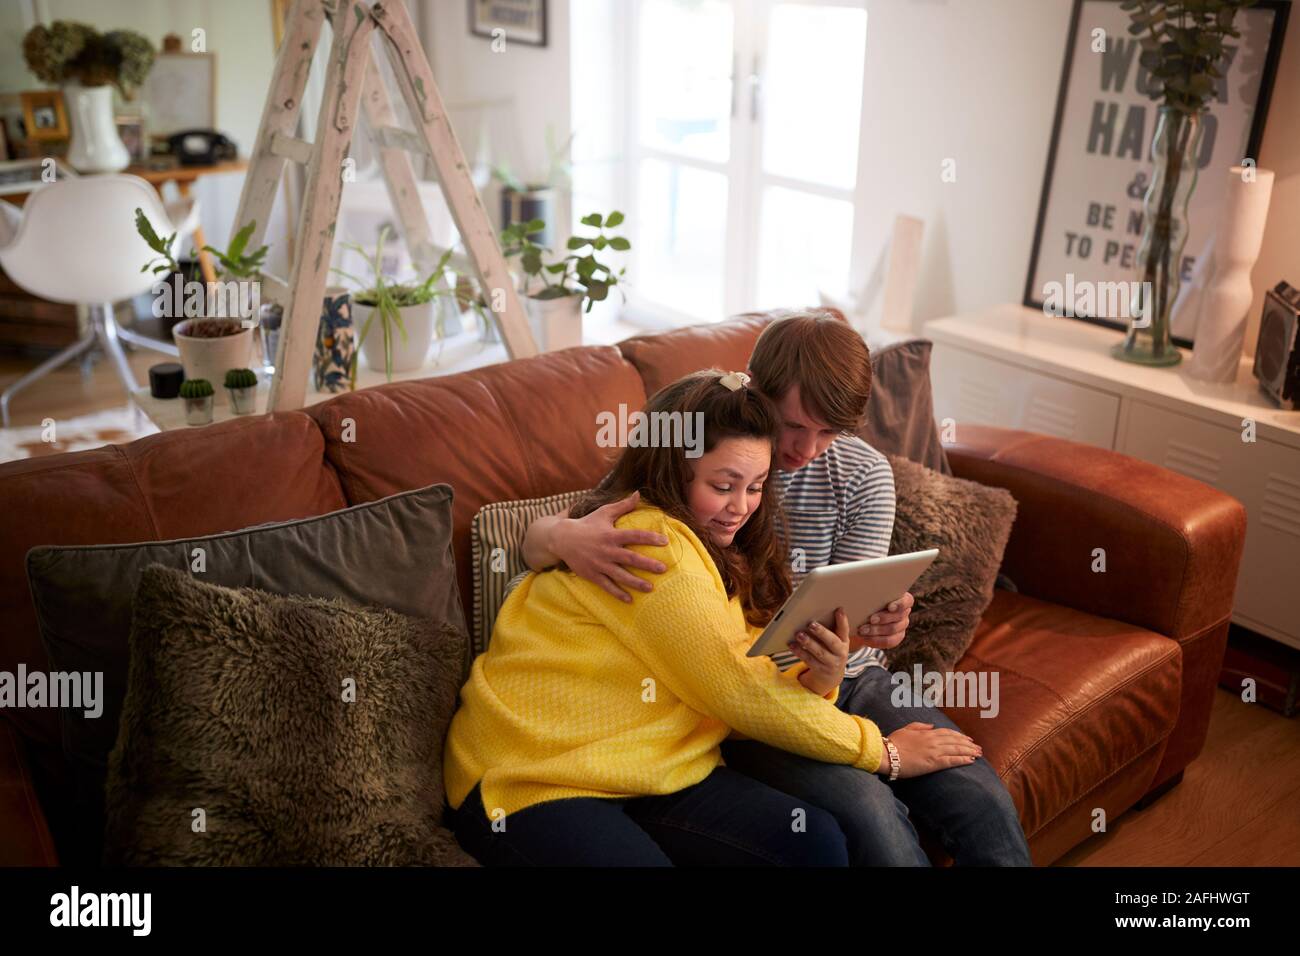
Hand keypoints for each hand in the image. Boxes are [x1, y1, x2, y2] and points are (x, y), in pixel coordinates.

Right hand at [552, 491, 668, 602]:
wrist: (561, 539)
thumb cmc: (587, 524)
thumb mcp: (604, 512)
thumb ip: (623, 505)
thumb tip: (639, 493)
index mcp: (611, 534)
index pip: (634, 535)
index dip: (650, 538)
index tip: (665, 541)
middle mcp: (607, 550)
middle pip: (630, 558)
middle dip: (647, 564)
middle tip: (663, 569)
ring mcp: (599, 564)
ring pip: (620, 575)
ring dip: (636, 583)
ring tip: (650, 588)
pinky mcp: (592, 574)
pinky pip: (607, 586)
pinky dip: (618, 593)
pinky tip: (630, 600)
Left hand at [791, 608, 849, 696]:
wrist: (831, 676)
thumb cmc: (830, 651)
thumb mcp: (835, 642)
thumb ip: (831, 630)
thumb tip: (816, 612)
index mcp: (844, 642)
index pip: (845, 630)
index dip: (843, 620)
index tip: (838, 609)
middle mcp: (840, 653)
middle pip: (832, 642)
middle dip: (822, 633)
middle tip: (811, 624)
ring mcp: (831, 663)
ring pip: (820, 652)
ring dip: (808, 643)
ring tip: (799, 634)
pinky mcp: (820, 670)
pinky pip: (809, 660)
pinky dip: (800, 652)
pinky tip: (792, 645)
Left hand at [851, 591, 913, 651]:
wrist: (862, 618)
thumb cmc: (866, 601)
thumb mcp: (868, 595)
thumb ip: (870, 591)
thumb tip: (860, 586)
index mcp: (901, 599)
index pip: (907, 601)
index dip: (900, 604)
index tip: (890, 607)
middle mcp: (904, 613)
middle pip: (899, 616)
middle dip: (884, 618)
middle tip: (871, 619)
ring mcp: (901, 626)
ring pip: (892, 630)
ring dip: (877, 630)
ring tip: (862, 630)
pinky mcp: (896, 638)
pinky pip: (889, 641)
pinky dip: (876, 640)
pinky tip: (865, 638)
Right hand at [883, 722, 981, 778]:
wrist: (887, 754)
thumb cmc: (893, 743)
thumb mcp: (905, 730)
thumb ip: (919, 726)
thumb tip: (932, 725)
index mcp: (926, 733)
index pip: (948, 733)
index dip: (959, 736)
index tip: (968, 739)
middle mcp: (933, 740)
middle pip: (955, 741)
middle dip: (968, 744)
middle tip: (978, 747)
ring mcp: (934, 751)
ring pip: (956, 749)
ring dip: (969, 751)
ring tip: (978, 754)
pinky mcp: (933, 763)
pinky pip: (951, 760)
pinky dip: (962, 759)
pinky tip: (971, 760)